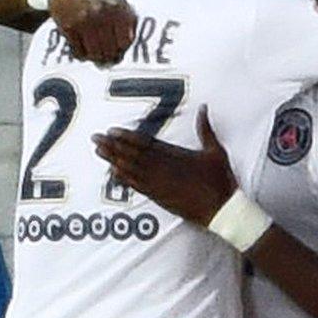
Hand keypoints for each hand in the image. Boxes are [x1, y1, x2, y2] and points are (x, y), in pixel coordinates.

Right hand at [48, 0, 136, 65]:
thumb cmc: (98, 2)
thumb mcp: (118, 3)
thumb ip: (130, 23)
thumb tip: (123, 52)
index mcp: (118, 6)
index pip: (125, 41)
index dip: (121, 49)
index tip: (117, 50)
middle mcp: (102, 12)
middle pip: (110, 50)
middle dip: (108, 57)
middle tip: (105, 56)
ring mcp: (85, 19)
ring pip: (95, 54)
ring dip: (95, 58)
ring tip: (95, 54)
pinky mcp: (69, 27)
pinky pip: (79, 52)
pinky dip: (82, 55)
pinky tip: (83, 49)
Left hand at [93, 106, 238, 224]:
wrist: (222, 209)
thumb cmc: (220, 180)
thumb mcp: (216, 151)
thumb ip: (206, 129)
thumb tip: (203, 108)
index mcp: (175, 155)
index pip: (145, 143)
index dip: (126, 136)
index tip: (112, 131)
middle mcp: (163, 168)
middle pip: (132, 154)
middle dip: (112, 146)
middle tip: (95, 138)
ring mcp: (159, 184)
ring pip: (131, 169)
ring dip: (113, 160)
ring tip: (99, 152)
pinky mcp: (160, 197)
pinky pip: (137, 186)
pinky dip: (124, 179)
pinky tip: (113, 173)